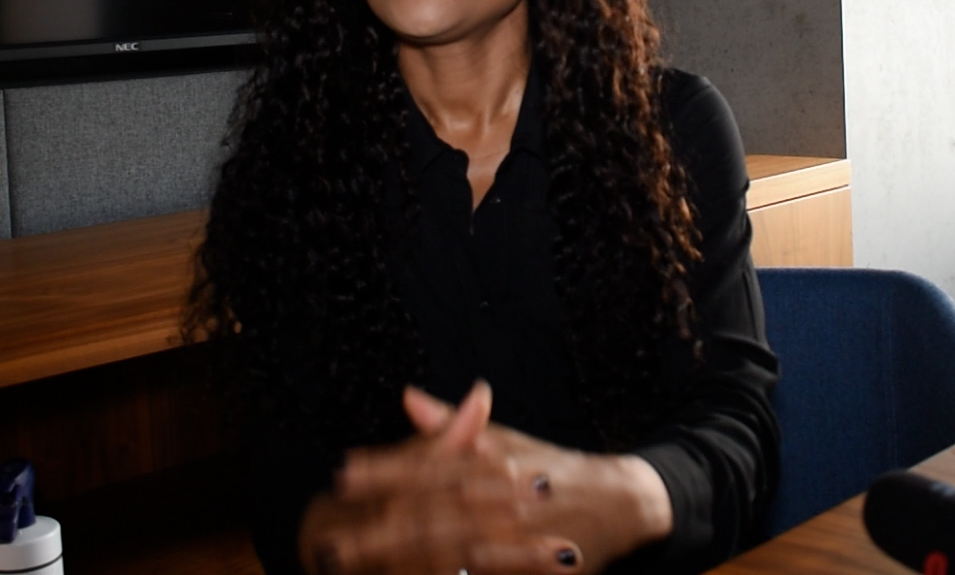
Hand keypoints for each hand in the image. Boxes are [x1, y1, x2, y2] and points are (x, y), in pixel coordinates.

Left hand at [299, 383, 671, 574]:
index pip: (432, 464)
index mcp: (496, 460)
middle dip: (382, 530)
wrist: (622, 501)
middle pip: (435, 514)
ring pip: (455, 550)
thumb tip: (406, 397)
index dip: (386, 469)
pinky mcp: (534, 567)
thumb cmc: (555, 469)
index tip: (343, 474)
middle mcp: (507, 496)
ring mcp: (521, 536)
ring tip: (359, 566)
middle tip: (332, 541)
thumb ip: (453, 427)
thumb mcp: (506, 441)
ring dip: (405, 560)